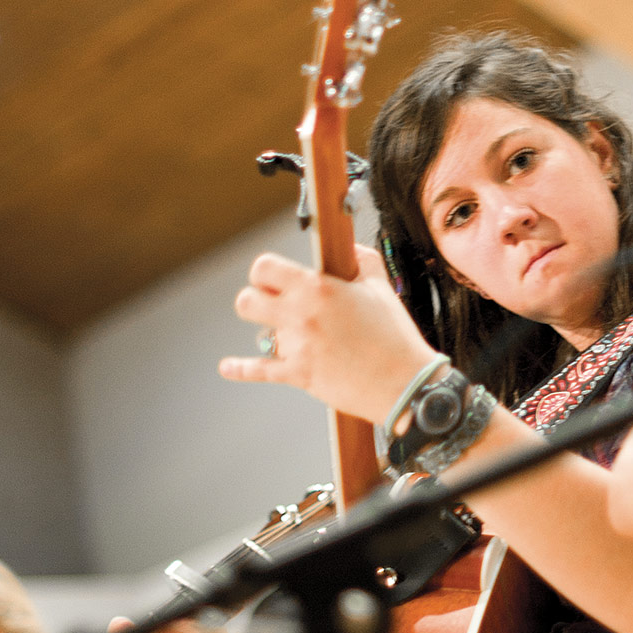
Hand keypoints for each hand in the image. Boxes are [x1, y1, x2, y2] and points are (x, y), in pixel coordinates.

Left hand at [219, 245, 438, 421]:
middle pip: (247, 301)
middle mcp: (300, 315)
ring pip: (258, 333)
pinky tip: (228, 367)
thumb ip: (361, 260)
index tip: (276, 278)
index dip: (266, 272)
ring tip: (287, 331)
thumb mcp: (381, 287)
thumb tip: (347, 249)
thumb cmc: (396, 336)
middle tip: (275, 303)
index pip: (264, 268)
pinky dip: (240, 369)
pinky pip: (258, 370)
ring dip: (269, 329)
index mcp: (318, 289)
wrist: (404, 384)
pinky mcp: (298, 374)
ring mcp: (296, 347)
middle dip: (258, 299)